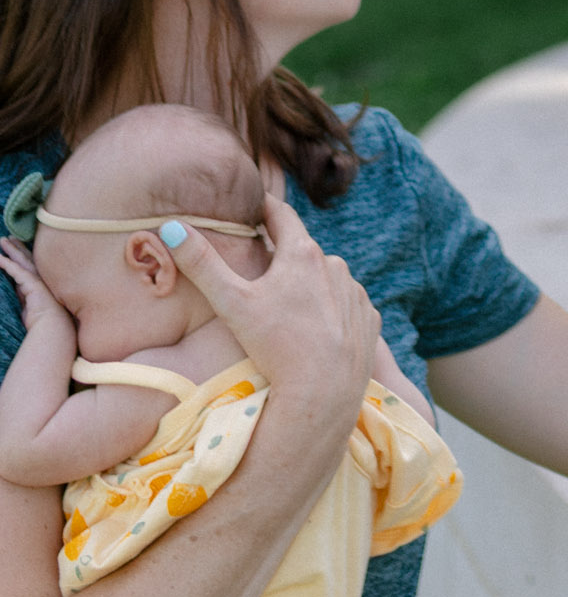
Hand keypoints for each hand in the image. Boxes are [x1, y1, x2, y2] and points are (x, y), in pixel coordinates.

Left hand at [0, 240, 70, 346]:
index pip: (29, 267)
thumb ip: (23, 298)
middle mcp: (41, 279)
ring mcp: (38, 279)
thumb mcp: (29, 308)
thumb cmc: (43, 324)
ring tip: (3, 240)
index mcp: (41, 285)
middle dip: (17, 248)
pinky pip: (16, 269)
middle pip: (27, 259)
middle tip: (8, 238)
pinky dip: (6, 263)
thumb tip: (15, 292)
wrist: (53, 328)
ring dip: (11, 250)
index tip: (14, 246)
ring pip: (22, 260)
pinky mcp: (32, 283)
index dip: (21, 256)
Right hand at [161, 189, 376, 440]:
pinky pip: (346, 306)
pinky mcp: (368, 319)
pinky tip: (315, 329)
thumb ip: (202, 264)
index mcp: (303, 253)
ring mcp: (355, 293)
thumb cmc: (274, 344)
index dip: (264, 208)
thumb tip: (170, 226)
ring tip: (287, 305)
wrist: (322, 392)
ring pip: (326, 279)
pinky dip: (330, 311)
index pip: (281, 216)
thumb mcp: (232, 302)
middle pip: (303, 251)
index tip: (253, 204)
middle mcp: (336, 265)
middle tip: (262, 264)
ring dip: (308, 285)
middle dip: (284, 255)